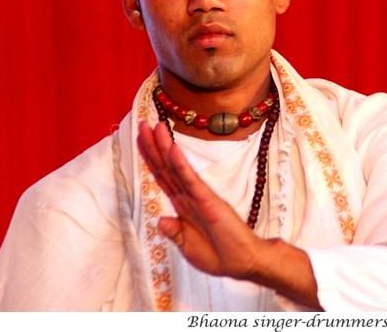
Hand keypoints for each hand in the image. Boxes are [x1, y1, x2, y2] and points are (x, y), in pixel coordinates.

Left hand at [136, 121, 321, 307]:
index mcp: (183, 207)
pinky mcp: (209, 201)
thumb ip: (175, 233)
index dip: (151, 159)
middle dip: (154, 146)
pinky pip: (191, 181)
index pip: (163, 177)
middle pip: (166, 167)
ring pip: (177, 169)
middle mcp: (189, 197)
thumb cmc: (220, 255)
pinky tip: (173, 150)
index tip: (142, 140)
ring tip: (155, 127)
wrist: (244, 262)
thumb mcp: (189, 248)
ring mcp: (199, 197)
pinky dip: (181, 165)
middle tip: (142, 123)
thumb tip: (160, 221)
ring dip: (165, 148)